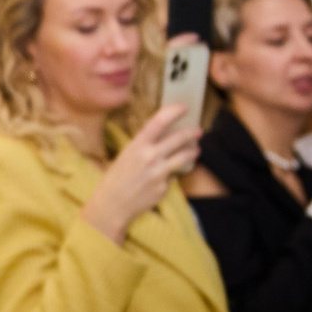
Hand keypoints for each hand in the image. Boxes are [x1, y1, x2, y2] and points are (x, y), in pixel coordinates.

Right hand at [84, 103, 199, 244]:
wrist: (112, 204)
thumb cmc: (117, 177)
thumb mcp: (126, 155)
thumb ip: (144, 145)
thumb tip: (164, 135)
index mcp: (137, 145)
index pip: (159, 121)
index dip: (174, 111)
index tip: (183, 107)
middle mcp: (149, 157)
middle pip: (178, 138)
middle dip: (191, 132)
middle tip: (198, 131)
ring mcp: (158, 173)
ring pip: (184, 157)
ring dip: (192, 151)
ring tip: (195, 150)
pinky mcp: (163, 188)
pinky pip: (174, 176)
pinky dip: (173, 174)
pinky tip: (168, 175)